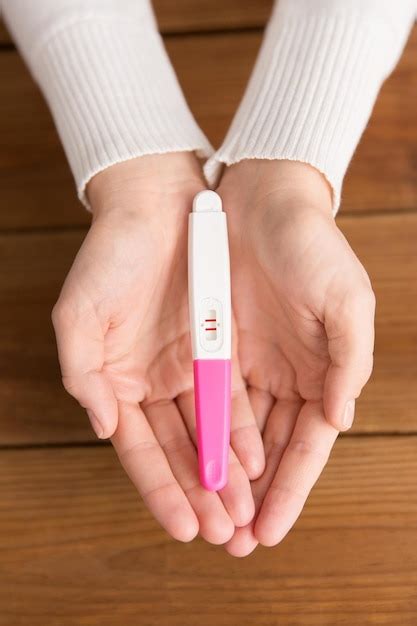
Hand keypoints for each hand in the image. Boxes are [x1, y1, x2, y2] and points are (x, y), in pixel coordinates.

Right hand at [52, 153, 263, 545]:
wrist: (157, 206)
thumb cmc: (111, 256)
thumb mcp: (79, 315)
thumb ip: (83, 375)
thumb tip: (101, 427)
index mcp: (116, 382)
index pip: (139, 450)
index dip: (161, 490)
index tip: (184, 528)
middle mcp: (152, 383)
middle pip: (178, 451)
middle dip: (200, 494)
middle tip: (224, 534)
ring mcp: (187, 368)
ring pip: (208, 432)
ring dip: (225, 473)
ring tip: (245, 513)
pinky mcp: (218, 347)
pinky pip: (233, 396)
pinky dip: (242, 430)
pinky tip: (256, 461)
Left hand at [216, 160, 374, 555]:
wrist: (262, 199)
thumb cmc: (312, 245)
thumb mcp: (345, 299)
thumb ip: (349, 361)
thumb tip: (339, 420)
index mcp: (323, 371)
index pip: (307, 445)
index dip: (291, 490)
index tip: (270, 530)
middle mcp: (286, 376)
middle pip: (270, 450)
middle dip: (254, 496)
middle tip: (235, 542)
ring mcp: (248, 364)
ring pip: (236, 434)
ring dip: (226, 476)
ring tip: (210, 517)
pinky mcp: (215, 346)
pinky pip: (206, 399)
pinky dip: (202, 434)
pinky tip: (191, 465)